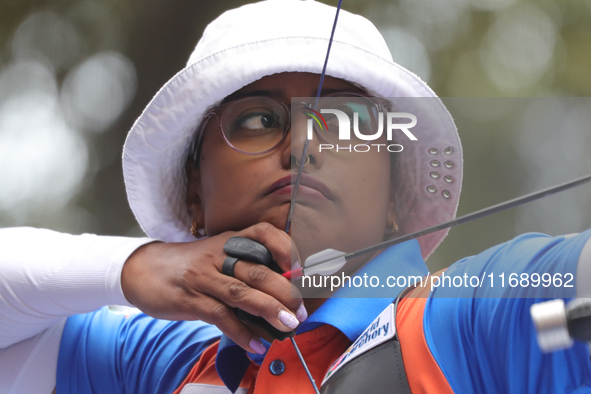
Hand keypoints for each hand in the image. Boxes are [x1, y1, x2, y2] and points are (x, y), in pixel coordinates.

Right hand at [121, 223, 305, 353]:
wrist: (145, 270)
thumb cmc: (191, 266)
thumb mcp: (219, 256)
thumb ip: (247, 268)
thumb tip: (284, 292)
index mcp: (230, 240)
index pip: (264, 234)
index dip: (288, 248)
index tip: (306, 269)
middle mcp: (218, 255)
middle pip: (257, 270)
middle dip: (285, 291)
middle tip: (301, 310)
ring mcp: (203, 276)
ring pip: (241, 293)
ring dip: (268, 310)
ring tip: (289, 325)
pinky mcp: (189, 299)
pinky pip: (220, 316)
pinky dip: (240, 332)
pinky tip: (256, 344)